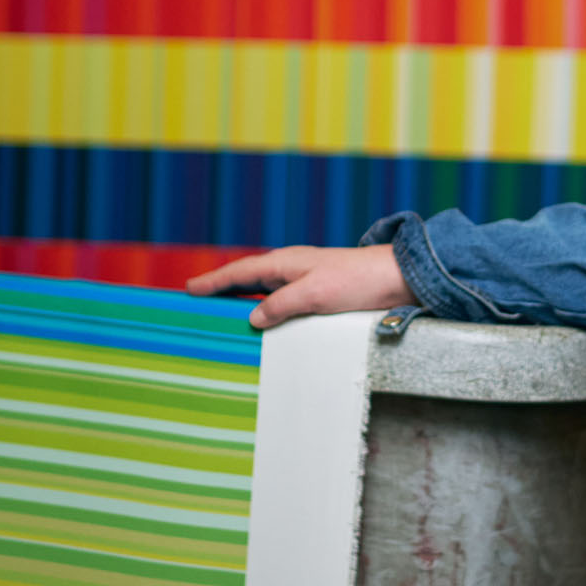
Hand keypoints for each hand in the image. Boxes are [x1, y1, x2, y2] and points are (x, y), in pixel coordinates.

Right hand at [186, 244, 414, 329]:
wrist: (396, 279)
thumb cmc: (357, 281)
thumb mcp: (315, 295)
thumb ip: (281, 305)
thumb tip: (253, 318)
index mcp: (285, 263)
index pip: (239, 272)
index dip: (213, 281)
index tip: (189, 289)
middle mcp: (290, 269)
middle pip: (247, 279)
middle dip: (221, 289)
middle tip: (196, 301)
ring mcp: (303, 280)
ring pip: (263, 291)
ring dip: (242, 300)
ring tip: (221, 314)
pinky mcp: (317, 293)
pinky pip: (280, 301)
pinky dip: (264, 309)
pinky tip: (263, 322)